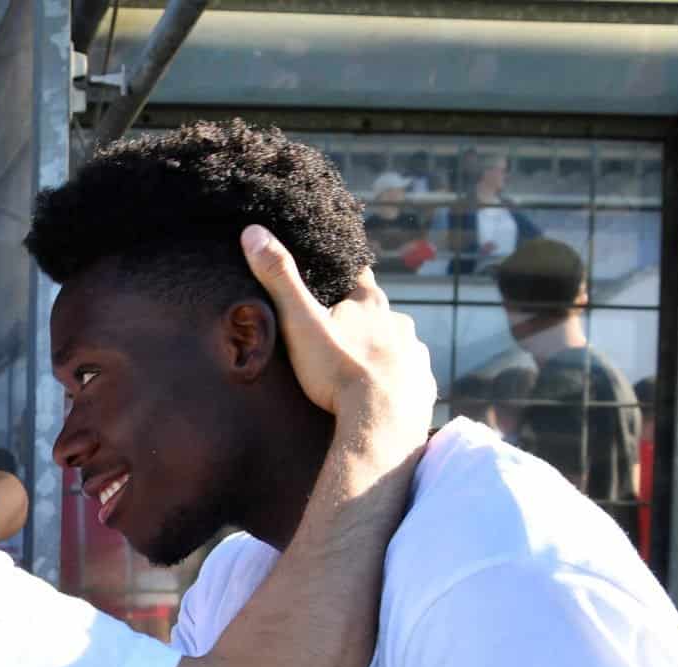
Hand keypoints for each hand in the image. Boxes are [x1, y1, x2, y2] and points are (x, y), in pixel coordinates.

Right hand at [241, 225, 434, 436]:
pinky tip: (384, 394)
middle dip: (362, 319)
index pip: (358, 274)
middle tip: (338, 333)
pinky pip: (411, 378)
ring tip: (360, 368)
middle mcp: (400, 324)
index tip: (333, 273)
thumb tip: (254, 232)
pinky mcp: (423, 386)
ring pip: (397, 344)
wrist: (381, 423)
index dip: (344, 272)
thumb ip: (279, 279)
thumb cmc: (338, 371)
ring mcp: (415, 355)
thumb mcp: (300, 322)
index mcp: (371, 305)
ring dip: (381, 351)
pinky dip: (397, 381)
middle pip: (379, 313)